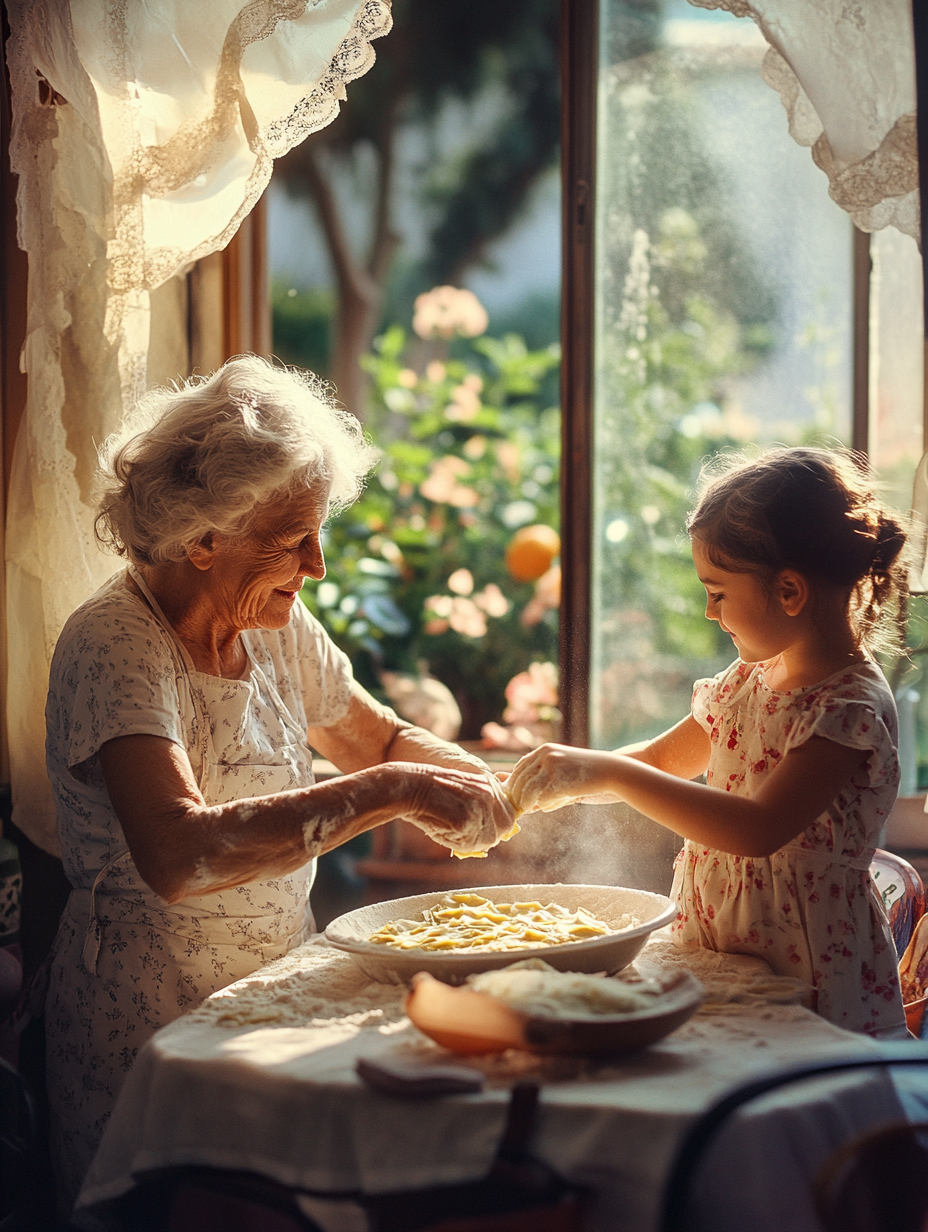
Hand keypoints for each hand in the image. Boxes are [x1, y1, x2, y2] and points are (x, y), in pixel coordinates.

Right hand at [387, 762, 516, 854]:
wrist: (408, 786)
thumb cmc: (430, 791)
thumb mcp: (464, 791)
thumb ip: (483, 805)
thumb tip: (503, 828)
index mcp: (490, 783)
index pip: (510, 815)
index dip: (497, 826)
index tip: (480, 829)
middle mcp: (489, 793)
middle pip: (504, 828)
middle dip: (487, 836)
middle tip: (464, 833)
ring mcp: (479, 806)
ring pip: (487, 840)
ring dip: (470, 841)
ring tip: (450, 829)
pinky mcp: (466, 820)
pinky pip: (469, 844)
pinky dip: (456, 843)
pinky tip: (443, 829)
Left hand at [507, 744, 619, 813]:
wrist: (609, 771)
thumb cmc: (585, 773)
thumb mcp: (562, 768)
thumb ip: (543, 777)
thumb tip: (523, 795)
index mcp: (544, 750)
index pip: (520, 767)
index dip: (514, 783)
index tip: (513, 795)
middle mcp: (545, 756)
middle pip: (520, 780)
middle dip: (517, 796)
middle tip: (520, 807)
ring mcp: (551, 768)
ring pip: (529, 791)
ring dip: (528, 802)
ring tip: (532, 808)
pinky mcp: (559, 781)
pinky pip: (543, 799)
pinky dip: (545, 805)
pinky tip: (550, 806)